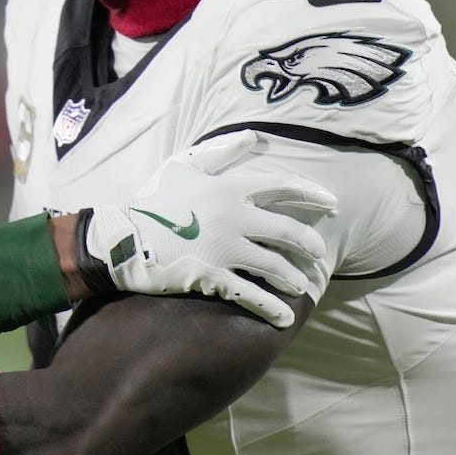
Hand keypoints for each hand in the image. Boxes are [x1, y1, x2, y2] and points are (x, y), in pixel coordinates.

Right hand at [79, 131, 334, 327]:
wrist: (124, 238)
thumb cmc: (155, 200)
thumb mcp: (185, 165)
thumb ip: (222, 151)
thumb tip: (255, 137)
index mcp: (230, 189)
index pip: (282, 187)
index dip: (312, 194)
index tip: (332, 204)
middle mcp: (235, 218)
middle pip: (287, 231)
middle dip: (308, 244)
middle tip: (318, 254)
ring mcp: (225, 250)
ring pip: (274, 266)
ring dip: (292, 277)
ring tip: (300, 285)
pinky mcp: (213, 277)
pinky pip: (250, 295)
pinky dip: (270, 308)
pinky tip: (284, 317)